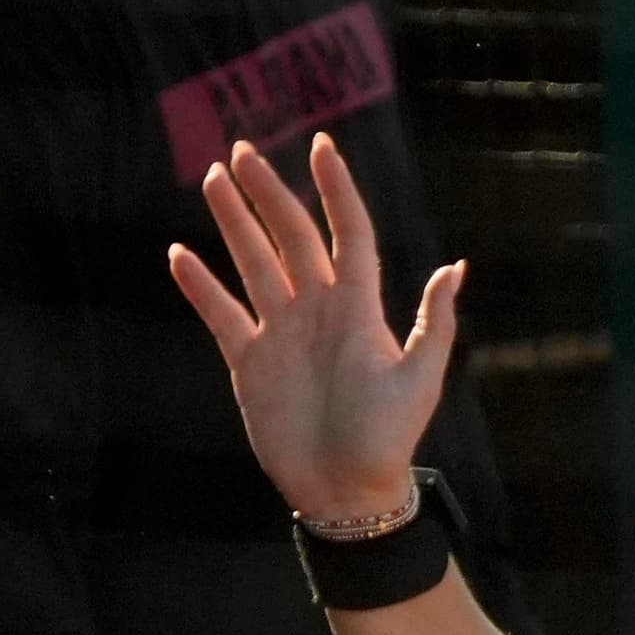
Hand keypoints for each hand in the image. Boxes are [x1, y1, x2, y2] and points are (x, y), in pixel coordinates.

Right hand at [168, 136, 461, 526]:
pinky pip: (220, 313)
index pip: (348, 233)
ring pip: (253, 263)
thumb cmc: (389, 437)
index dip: (335, 190)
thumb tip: (455, 267)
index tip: (321, 146)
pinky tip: (179, 253)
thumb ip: (432, 322)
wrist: (346, 488)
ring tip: (213, 178)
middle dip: (269, 193)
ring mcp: (281, 332)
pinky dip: (200, 286)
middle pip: (292, 237)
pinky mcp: (249, 360)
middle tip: (243, 148)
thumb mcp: (419, 378)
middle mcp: (318, 310)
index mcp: (359, 309)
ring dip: (233, 222)